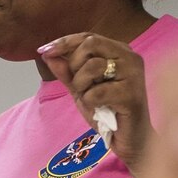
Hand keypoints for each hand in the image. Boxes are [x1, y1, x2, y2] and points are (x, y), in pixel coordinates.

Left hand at [38, 32, 151, 171]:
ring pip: (92, 66)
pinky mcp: (132, 94)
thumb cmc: (108, 114)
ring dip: (82, 86)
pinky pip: (97, 92)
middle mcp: (130, 57)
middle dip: (74, 65)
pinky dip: (91, 102)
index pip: (88, 37)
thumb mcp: (81, 90)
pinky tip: (102, 109)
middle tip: (78, 85)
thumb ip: (66, 72)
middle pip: (90, 44)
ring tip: (92, 99)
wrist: (130, 141)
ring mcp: (134, 74)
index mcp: (119, 52)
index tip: (44, 50)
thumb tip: (47, 53)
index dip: (64, 42)